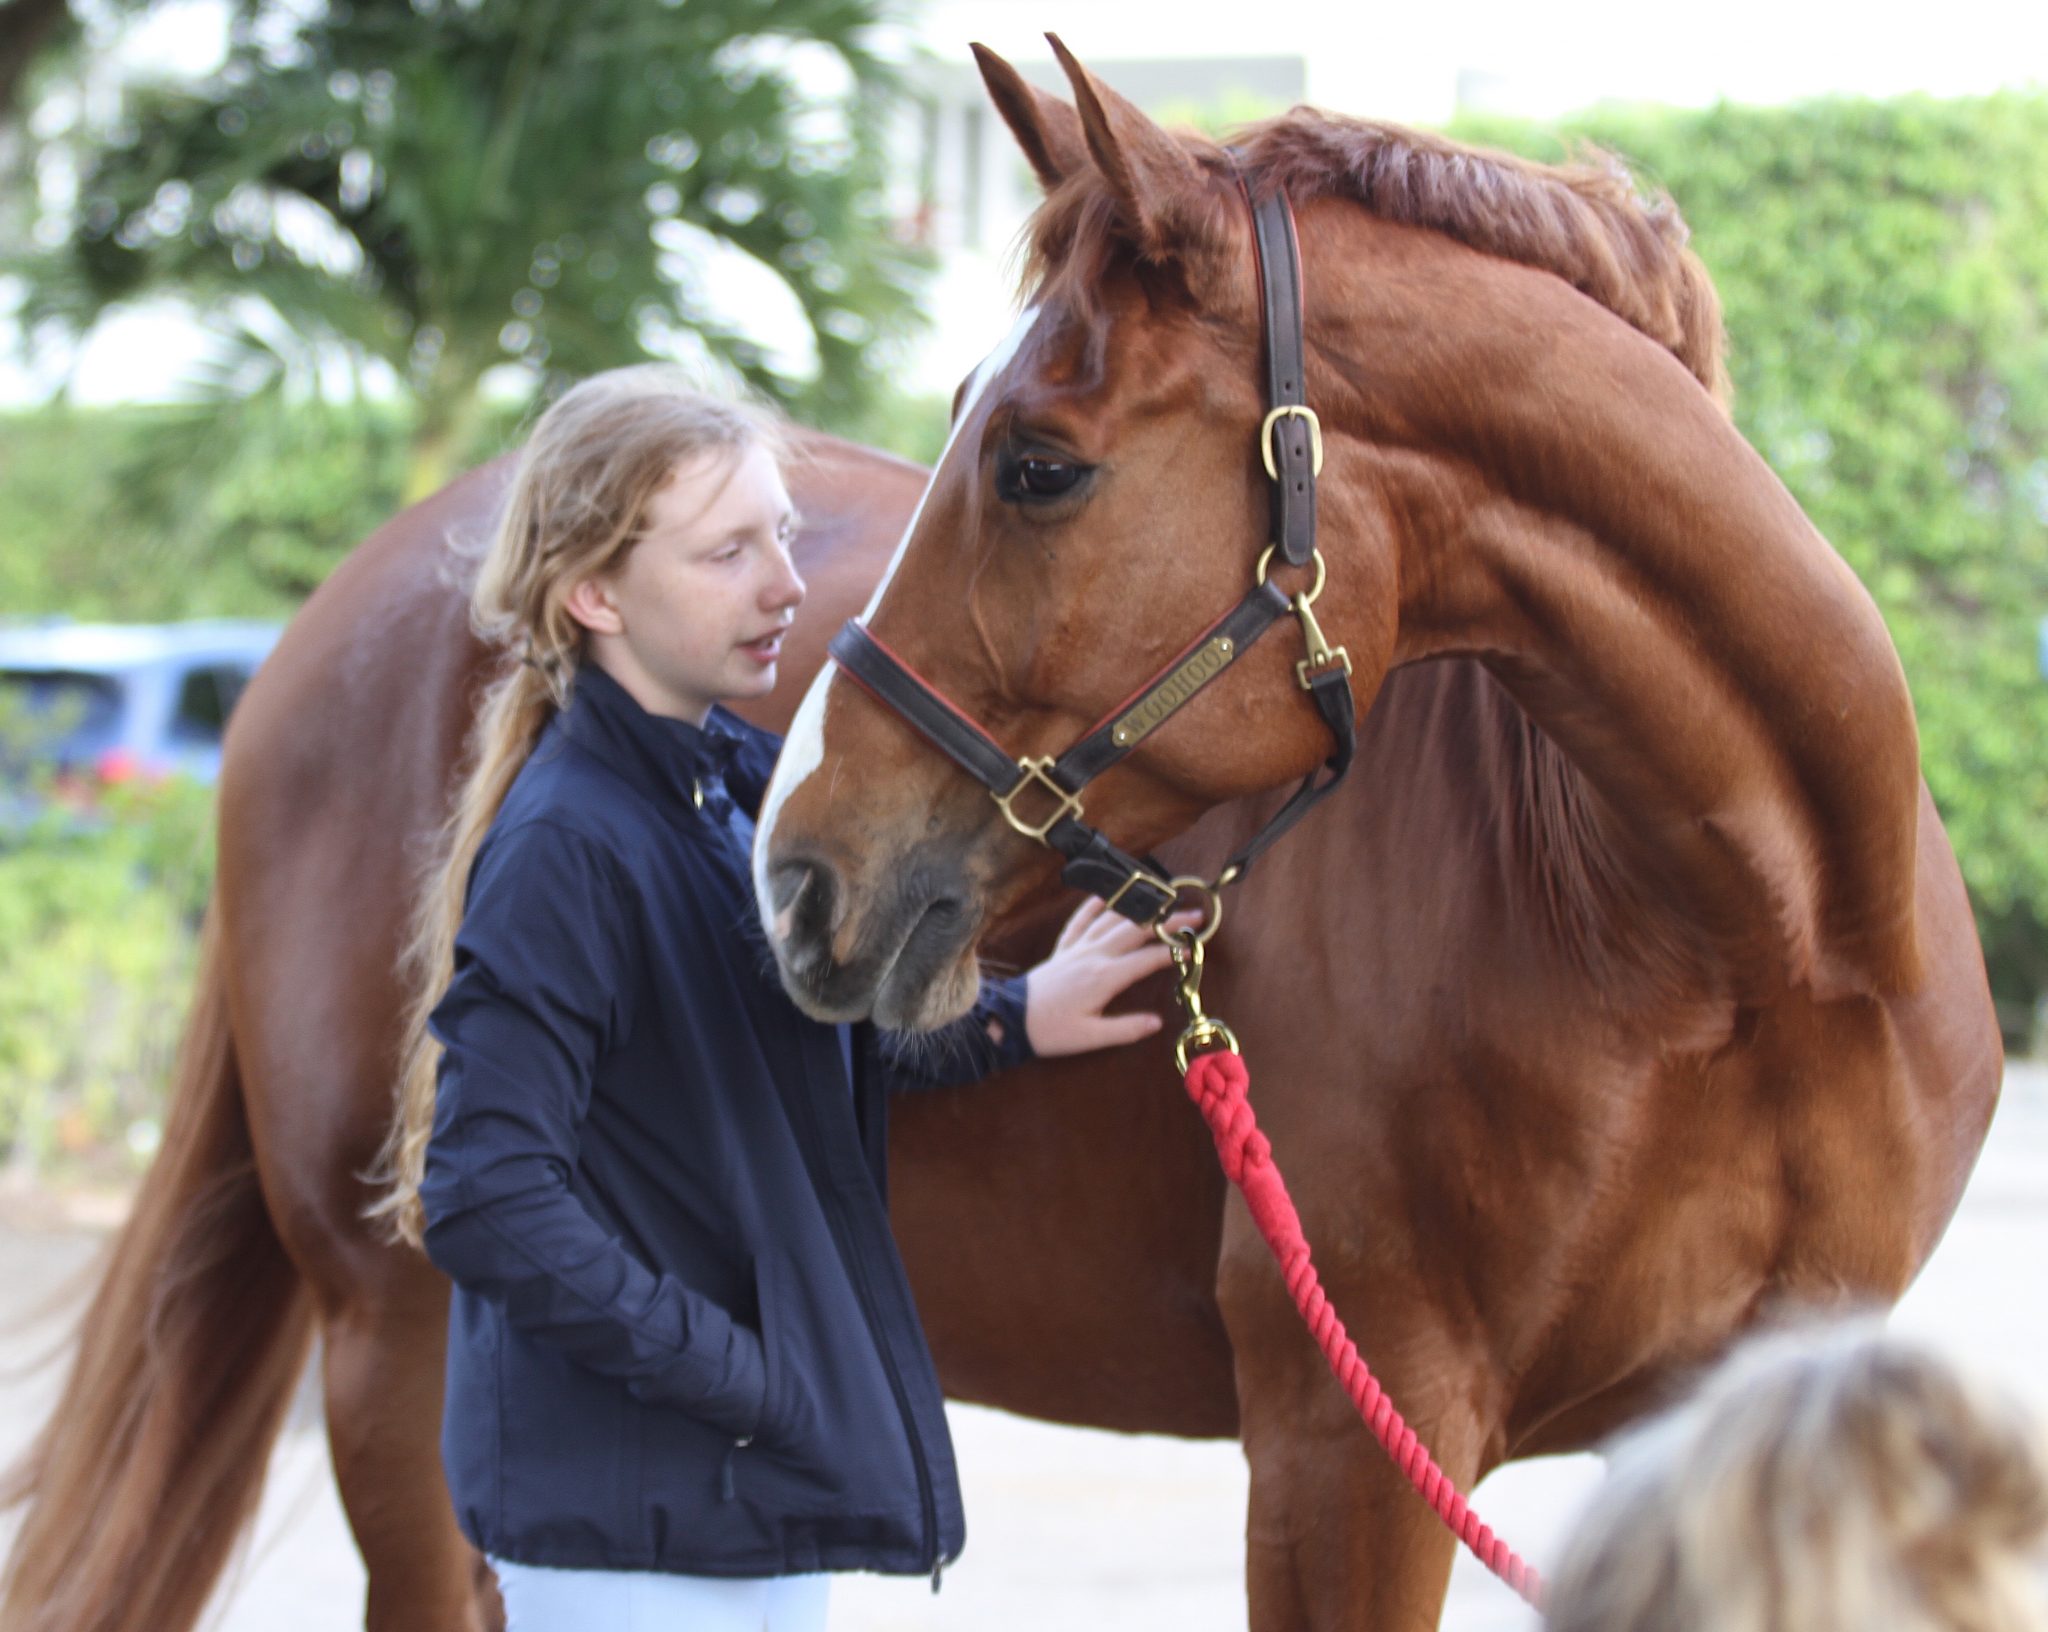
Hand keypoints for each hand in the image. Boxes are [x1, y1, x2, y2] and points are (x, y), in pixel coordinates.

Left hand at [1021, 896, 1201, 1057]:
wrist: (1010, 1018)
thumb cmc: (1050, 1030)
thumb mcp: (1090, 1037)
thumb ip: (1126, 1029)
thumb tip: (1157, 1022)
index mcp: (1104, 977)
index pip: (1147, 959)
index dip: (1173, 951)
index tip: (1195, 945)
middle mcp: (1093, 955)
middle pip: (1136, 930)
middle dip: (1168, 921)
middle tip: (1194, 916)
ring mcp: (1077, 948)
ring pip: (1113, 920)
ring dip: (1140, 909)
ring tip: (1163, 901)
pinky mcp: (1063, 948)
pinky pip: (1080, 920)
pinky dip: (1095, 905)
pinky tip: (1107, 896)